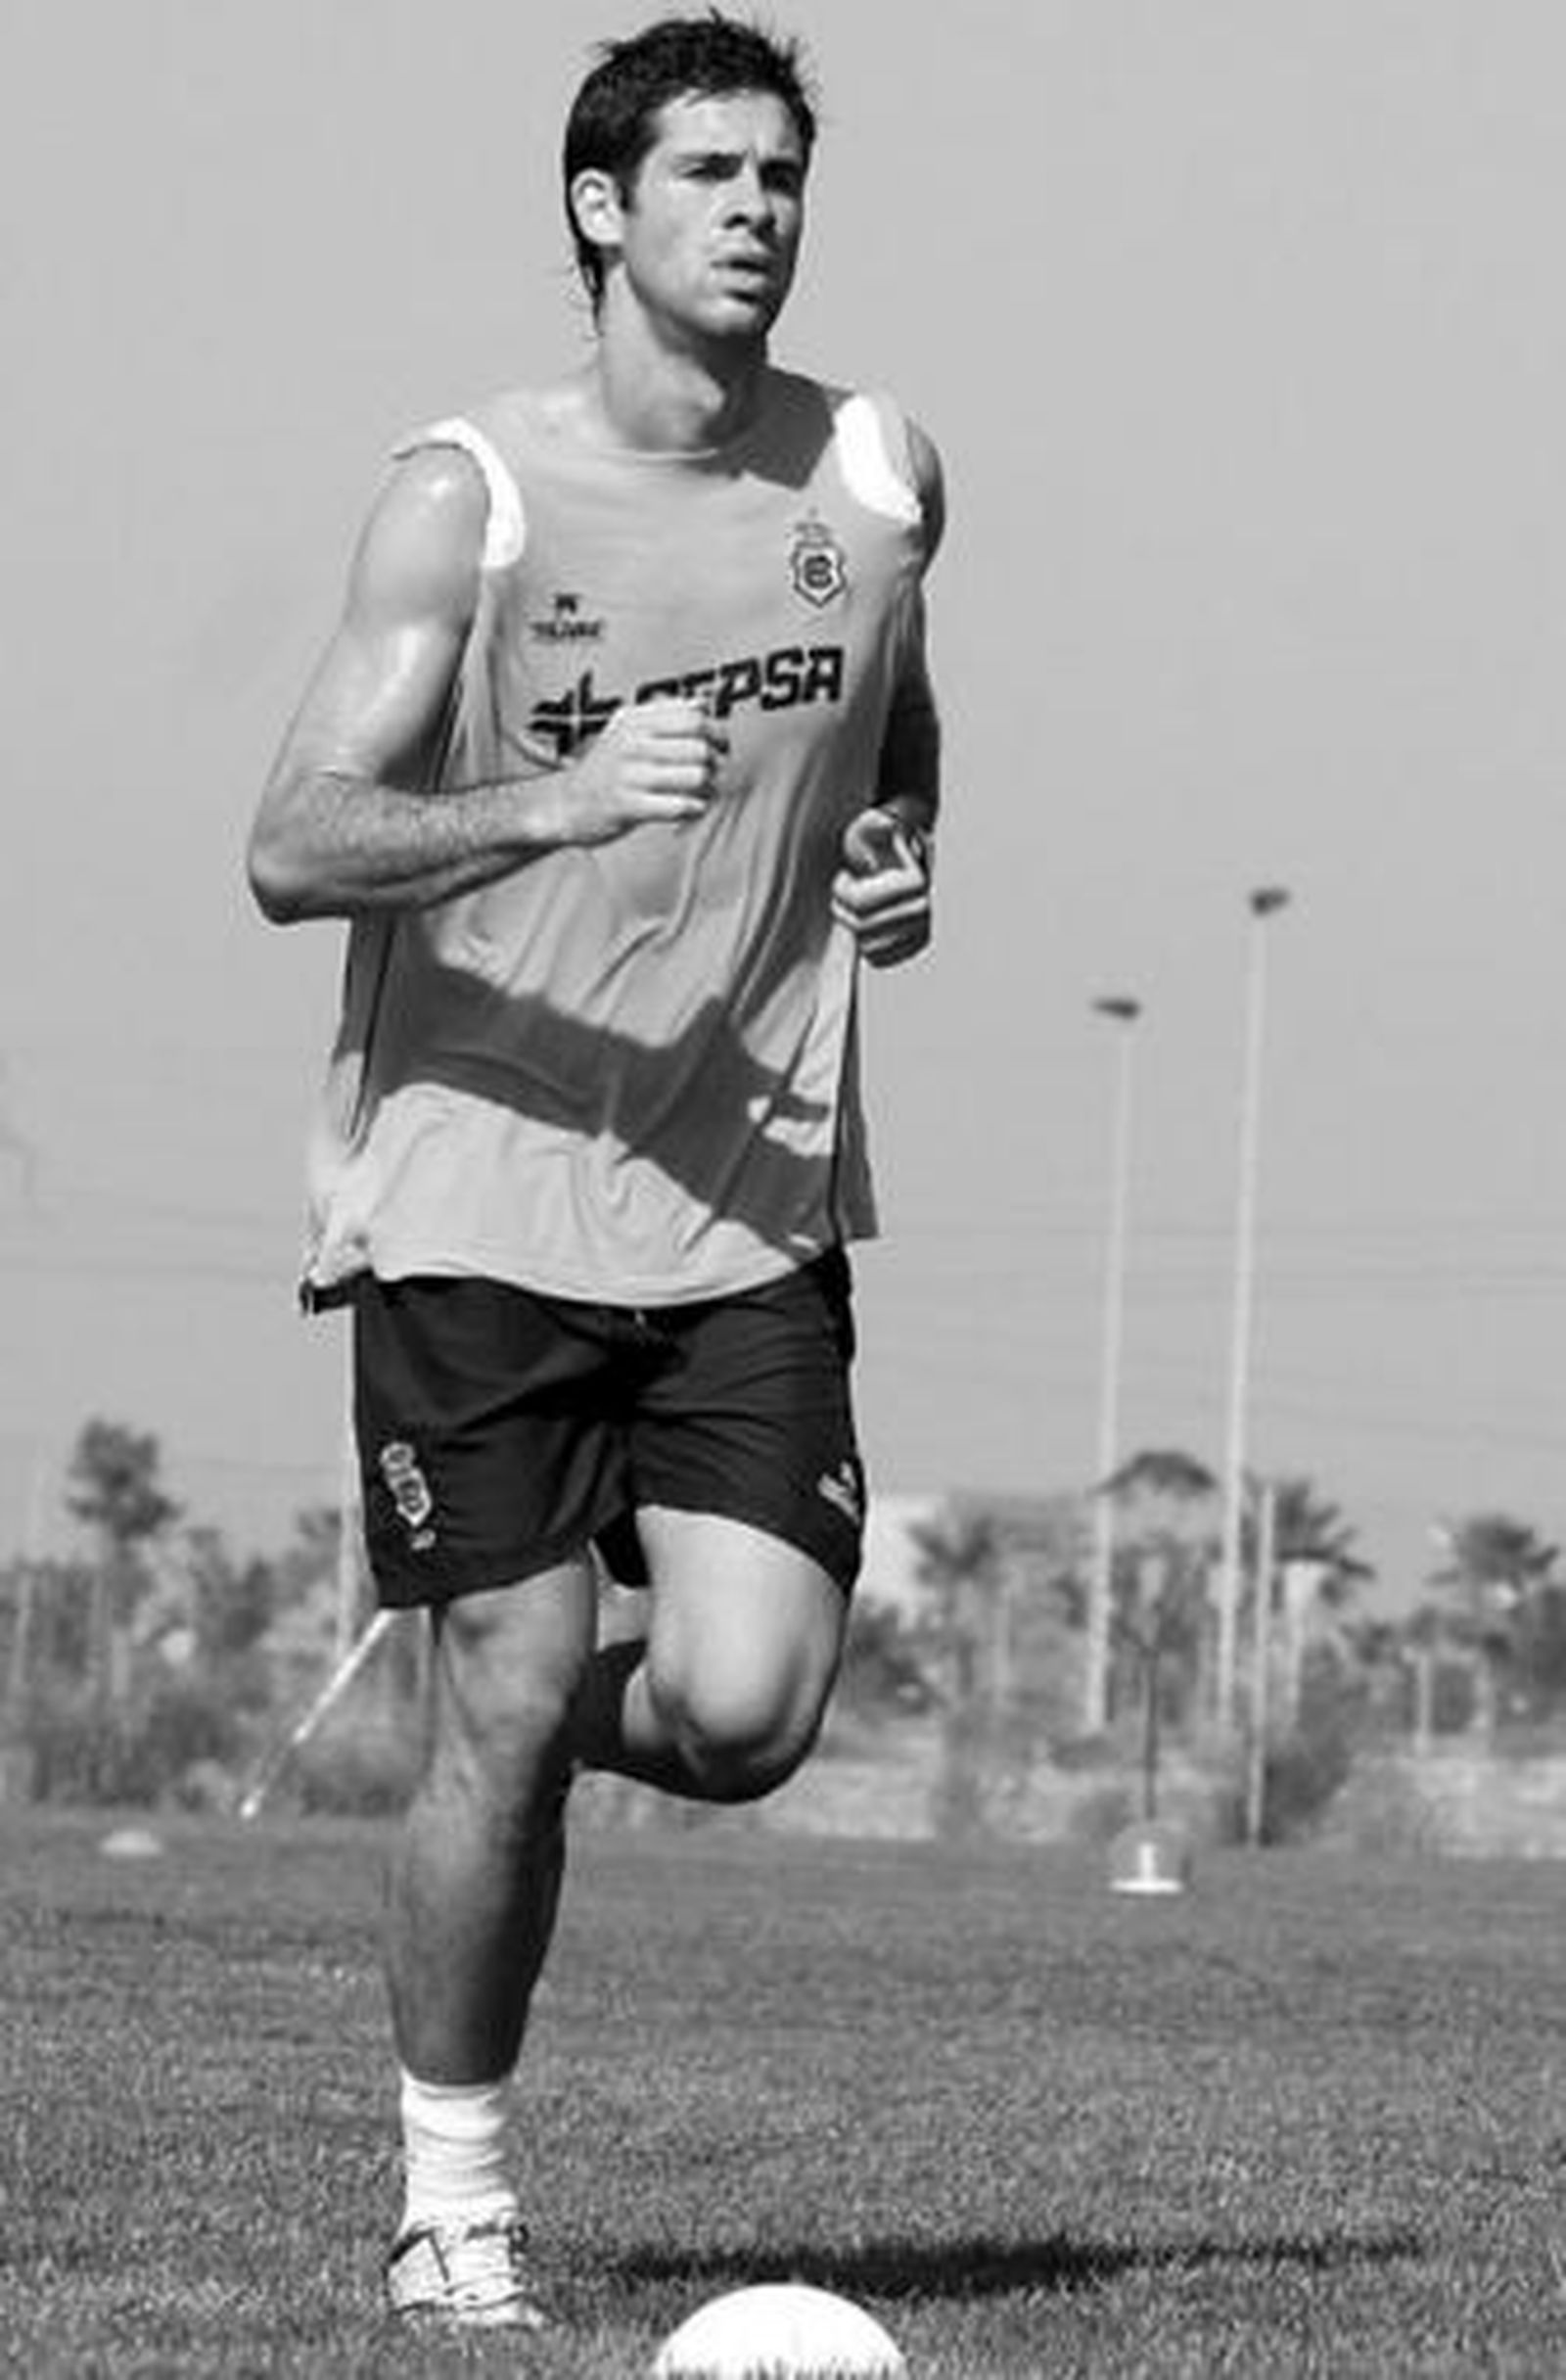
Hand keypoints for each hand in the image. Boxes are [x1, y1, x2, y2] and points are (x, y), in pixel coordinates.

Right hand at [557, 698, 726, 844]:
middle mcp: (631, 743)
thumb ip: (663, 713)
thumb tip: (701, 703)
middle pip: (699, 748)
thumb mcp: (625, 730)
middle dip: (714, 763)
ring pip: (695, 777)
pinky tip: (691, 808)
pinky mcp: (628, 806)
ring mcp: (629, 776)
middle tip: (711, 773)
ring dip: (708, 787)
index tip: (720, 745)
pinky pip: (680, 806)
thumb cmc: (604, 769)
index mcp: (634, 721)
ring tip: (702, 792)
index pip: (693, 717)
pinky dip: (695, 809)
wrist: (563, 804)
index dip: (716, 732)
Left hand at [831, 807, 932, 967]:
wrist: (906, 849)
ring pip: (867, 946)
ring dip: (853, 924)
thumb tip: (885, 823)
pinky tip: (867, 920)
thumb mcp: (872, 823)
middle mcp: (924, 910)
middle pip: (861, 928)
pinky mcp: (915, 946)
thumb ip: (875, 824)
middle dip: (843, 908)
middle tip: (843, 889)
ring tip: (856, 903)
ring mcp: (922, 930)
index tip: (843, 874)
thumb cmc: (882, 836)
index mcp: (917, 883)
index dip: (841, 890)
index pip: (860, 903)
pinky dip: (864, 942)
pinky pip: (877, 959)